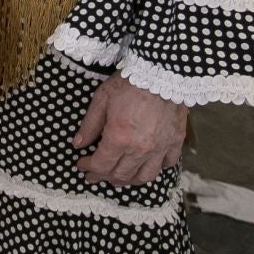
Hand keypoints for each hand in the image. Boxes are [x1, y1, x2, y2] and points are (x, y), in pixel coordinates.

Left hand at [71, 74, 187, 186]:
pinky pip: (167, 164)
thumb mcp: (101, 100)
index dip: (89, 168)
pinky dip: (157, 169)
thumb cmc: (129, 84)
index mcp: (119, 139)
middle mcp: (140, 149)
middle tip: (96, 175)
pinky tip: (148, 165)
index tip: (82, 165)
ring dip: (129, 180)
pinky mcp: (176, 142)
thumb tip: (78, 144)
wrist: (162, 73)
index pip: (101, 165)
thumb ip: (89, 125)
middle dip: (104, 177)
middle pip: (121, 175)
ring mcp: (160, 148)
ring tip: (119, 178)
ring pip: (145, 176)